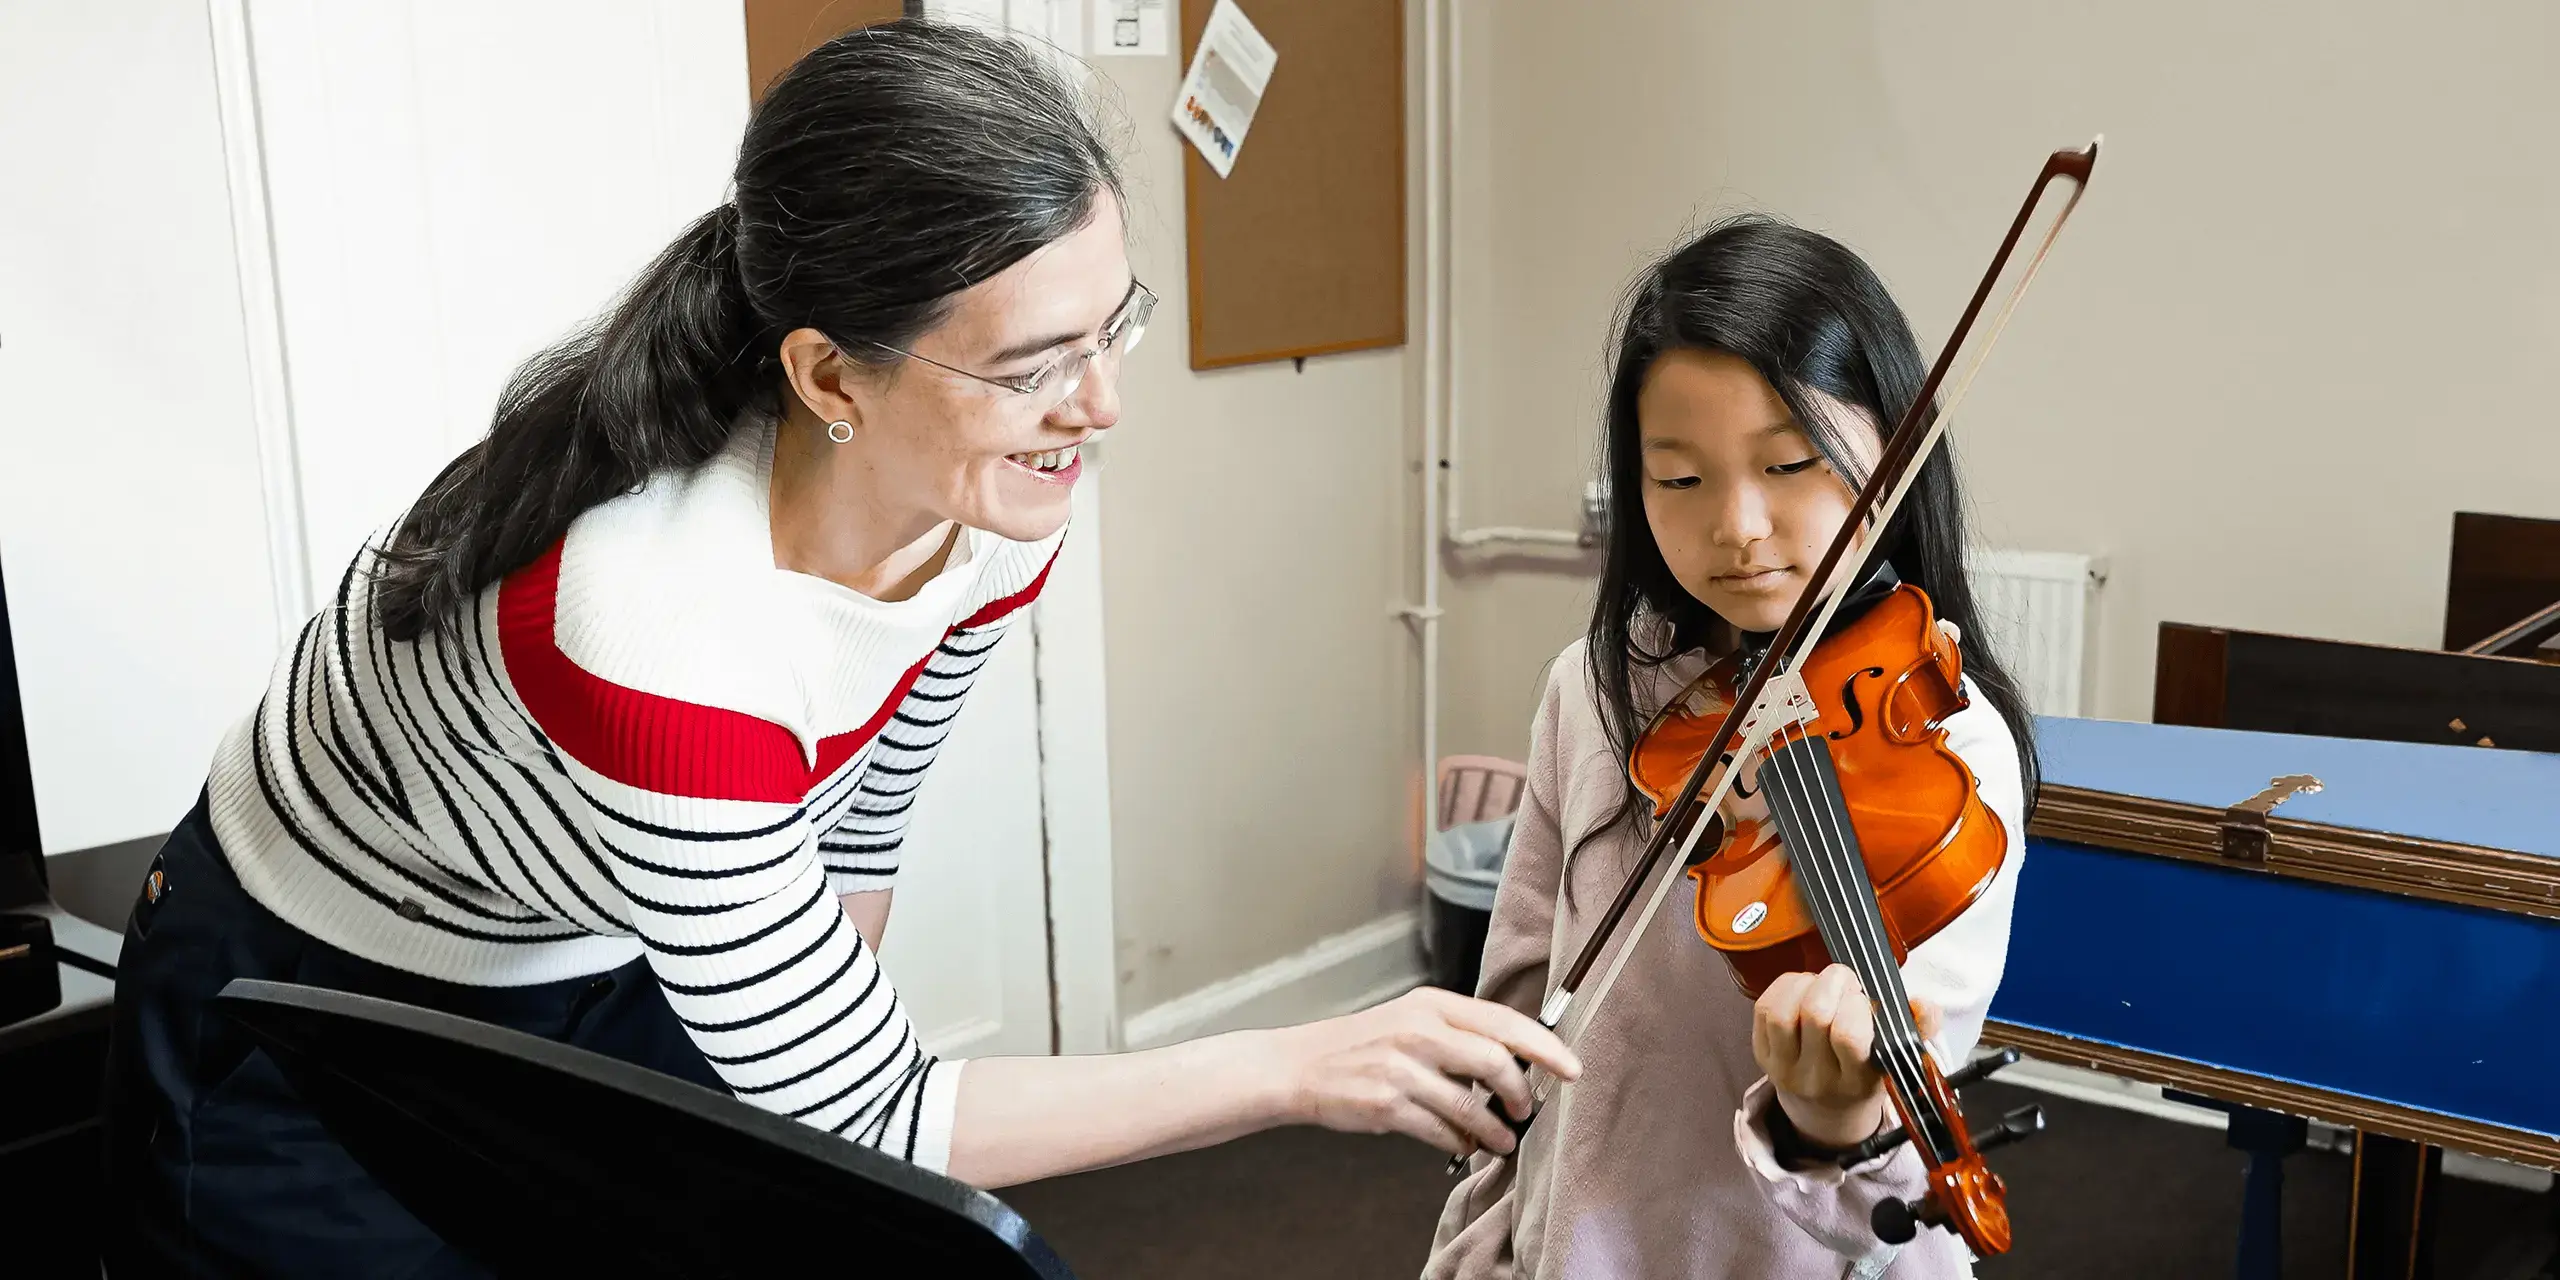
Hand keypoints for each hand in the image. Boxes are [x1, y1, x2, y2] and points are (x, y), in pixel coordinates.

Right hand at [1272, 987, 1581, 1156]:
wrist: (1301, 1065)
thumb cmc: (1362, 1044)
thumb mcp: (1410, 1019)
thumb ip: (1459, 1033)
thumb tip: (1516, 1062)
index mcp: (1431, 1004)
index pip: (1503, 1021)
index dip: (1544, 1046)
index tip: (1571, 1067)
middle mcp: (1418, 1031)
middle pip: (1496, 1062)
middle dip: (1522, 1093)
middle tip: (1528, 1110)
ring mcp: (1401, 1069)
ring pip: (1472, 1105)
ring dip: (1497, 1131)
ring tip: (1502, 1142)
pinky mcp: (1386, 1106)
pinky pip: (1443, 1132)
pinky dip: (1462, 1143)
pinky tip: (1465, 1145)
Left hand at [1751, 964, 1941, 1148]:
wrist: (1827, 1110)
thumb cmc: (1868, 1071)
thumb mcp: (1899, 1057)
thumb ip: (1919, 1027)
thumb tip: (1925, 1003)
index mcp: (1856, 1081)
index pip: (1849, 1036)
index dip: (1857, 1005)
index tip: (1865, 999)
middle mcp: (1816, 1078)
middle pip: (1815, 1014)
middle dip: (1833, 983)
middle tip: (1846, 982)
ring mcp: (1783, 1068)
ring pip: (1782, 1011)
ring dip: (1805, 984)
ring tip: (1822, 984)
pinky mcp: (1761, 1054)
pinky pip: (1763, 1008)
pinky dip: (1784, 987)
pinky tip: (1802, 988)